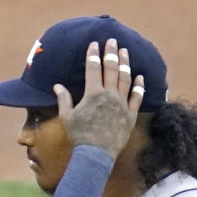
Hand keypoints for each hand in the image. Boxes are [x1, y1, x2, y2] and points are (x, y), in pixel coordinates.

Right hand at [55, 39, 145, 156]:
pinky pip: (137, 97)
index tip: (94, 44)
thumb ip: (64, 99)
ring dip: (125, 63)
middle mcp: (109, 95)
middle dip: (111, 52)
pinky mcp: (130, 115)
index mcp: (93, 93)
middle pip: (111, 68)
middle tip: (112, 41)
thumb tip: (57, 86)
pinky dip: (139, 86)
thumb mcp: (66, 116)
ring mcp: (122, 104)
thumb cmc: (79, 136)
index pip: (93, 68)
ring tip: (125, 51)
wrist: (95, 155)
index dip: (93, 54)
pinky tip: (140, 77)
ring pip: (126, 78)